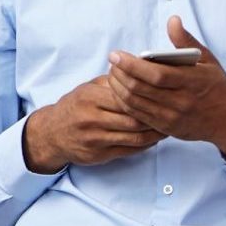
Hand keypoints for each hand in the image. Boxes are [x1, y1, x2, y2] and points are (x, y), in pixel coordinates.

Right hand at [24, 75, 165, 171]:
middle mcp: (91, 119)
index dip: (148, 98)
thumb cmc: (77, 106)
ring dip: (155, 133)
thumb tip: (142, 71)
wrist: (51, 134)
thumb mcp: (90, 88)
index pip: (127, 98)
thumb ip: (114, 81)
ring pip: (134, 137)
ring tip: (168, 126)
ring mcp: (94, 139)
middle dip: (156, 117)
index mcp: (90, 98)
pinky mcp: (98, 155)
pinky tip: (155, 138)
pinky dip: (146, 145)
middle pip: (133, 119)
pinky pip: (129, 150)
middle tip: (173, 113)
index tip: (166, 96)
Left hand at [106, 16, 225, 164]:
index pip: (155, 74)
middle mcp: (181, 101)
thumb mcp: (208, 61)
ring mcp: (172, 116)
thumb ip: (186, 41)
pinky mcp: (165, 128)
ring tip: (113, 75)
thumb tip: (172, 20)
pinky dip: (124, 102)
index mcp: (193, 82)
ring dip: (118, 88)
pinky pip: (137, 115)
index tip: (116, 55)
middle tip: (112, 62)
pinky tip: (120, 91)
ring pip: (134, 103)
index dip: (131, 65)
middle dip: (119, 74)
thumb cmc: (218, 86)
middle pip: (140, 88)